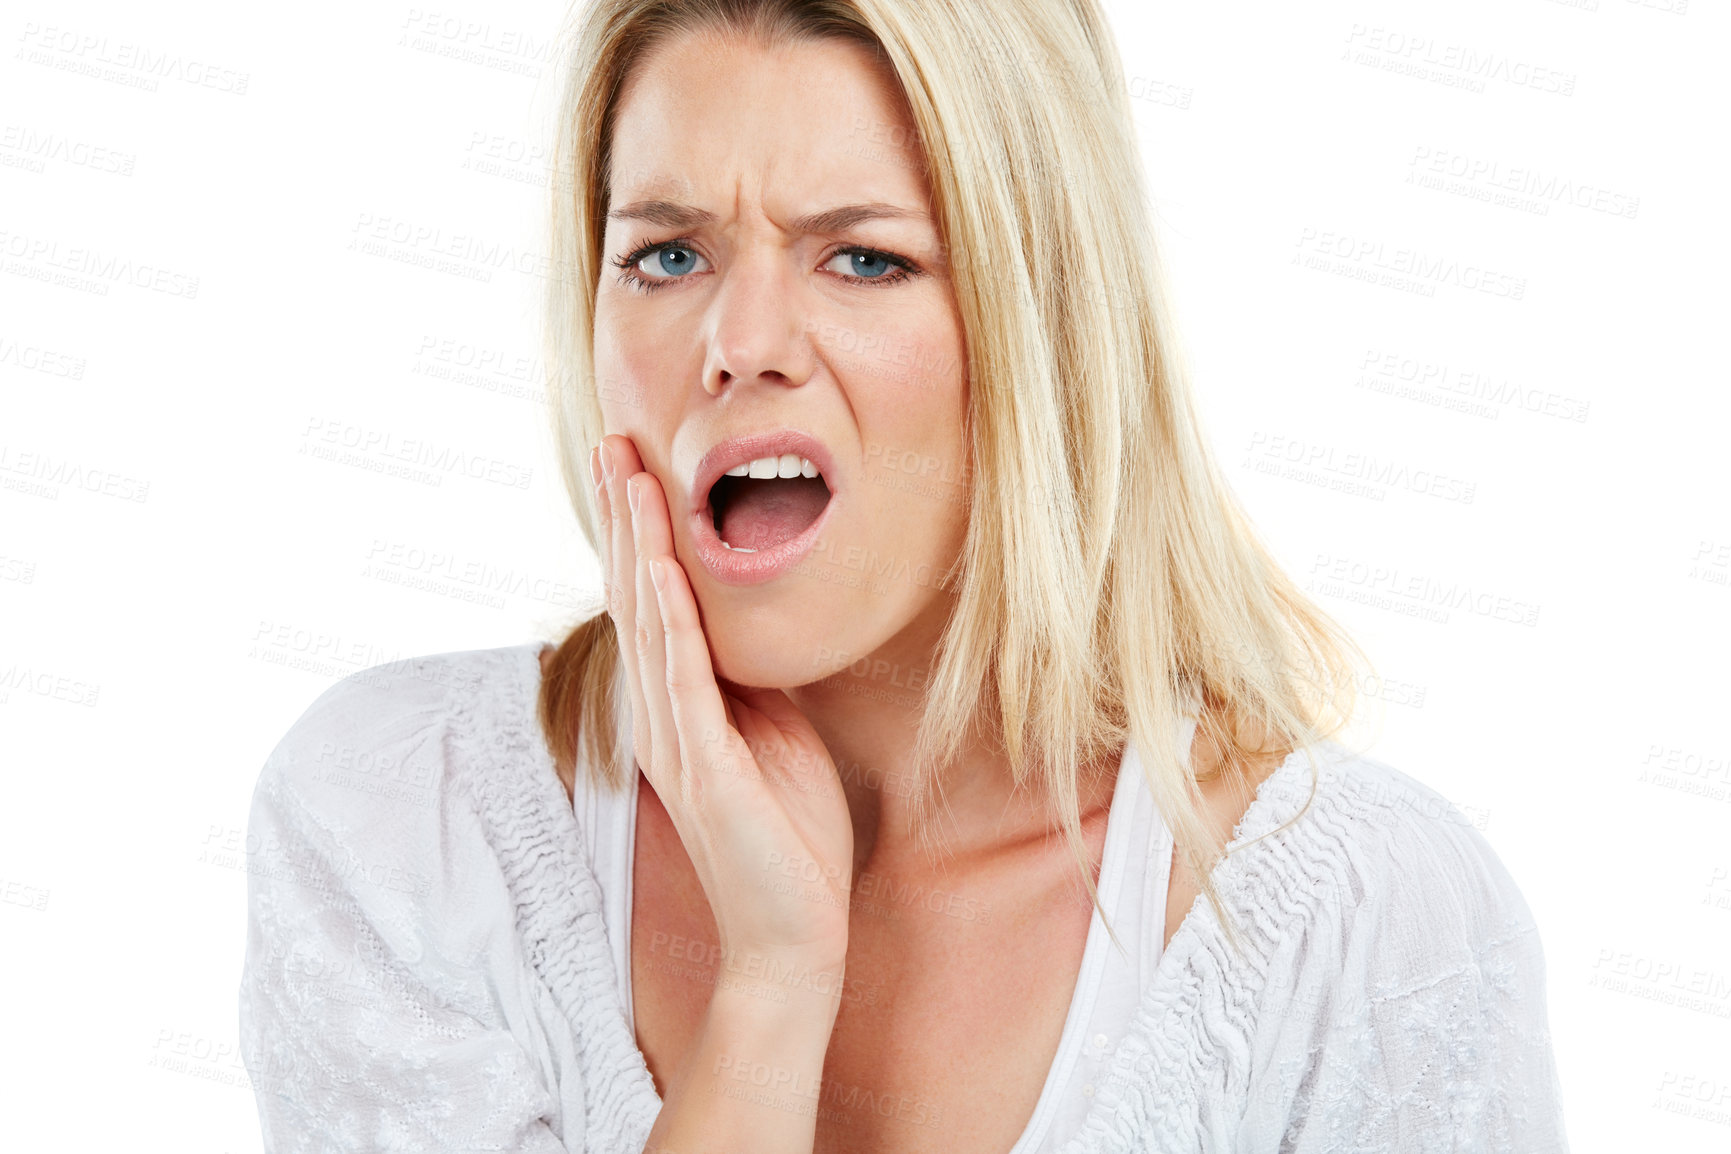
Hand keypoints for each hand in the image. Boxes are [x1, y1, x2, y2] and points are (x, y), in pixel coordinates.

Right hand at [594, 434, 853, 966]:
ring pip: (650, 624)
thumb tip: (747, 616)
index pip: (650, 601)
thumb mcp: (773, 728)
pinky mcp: (703, 771)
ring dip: (638, 548)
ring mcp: (675, 742)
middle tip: (613, 440)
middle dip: (624, 517)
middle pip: (634, 596)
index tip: (633, 461)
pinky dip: (674, 622)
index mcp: (677, 704)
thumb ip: (748, 675)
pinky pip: (684, 682)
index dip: (638, 532)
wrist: (794, 929)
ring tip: (628, 477)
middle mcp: (661, 715)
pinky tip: (664, 573)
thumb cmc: (788, 831)